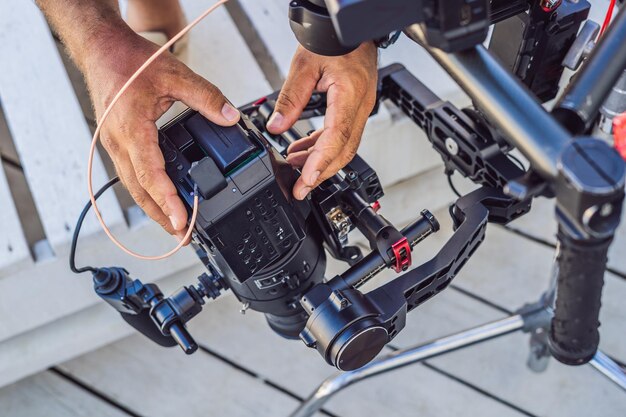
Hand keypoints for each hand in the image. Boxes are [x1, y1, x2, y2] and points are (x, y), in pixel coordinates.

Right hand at [86, 31, 239, 239]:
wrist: (101, 50)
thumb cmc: (130, 61)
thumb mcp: (174, 75)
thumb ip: (206, 97)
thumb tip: (230, 117)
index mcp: (131, 128)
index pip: (150, 174)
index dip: (166, 201)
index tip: (181, 221)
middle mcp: (119, 142)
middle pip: (139, 191)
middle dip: (162, 216)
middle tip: (184, 236)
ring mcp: (115, 144)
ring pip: (133, 187)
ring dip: (153, 208)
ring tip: (175, 226)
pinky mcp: (118, 143)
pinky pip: (131, 175)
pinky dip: (147, 192)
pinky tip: (160, 199)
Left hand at [266, 42, 377, 199]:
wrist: (349, 29)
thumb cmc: (332, 39)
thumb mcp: (305, 66)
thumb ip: (290, 99)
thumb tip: (276, 127)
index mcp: (350, 95)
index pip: (336, 139)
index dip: (320, 163)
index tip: (305, 181)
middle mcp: (360, 107)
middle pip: (344, 151)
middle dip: (321, 173)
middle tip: (300, 189)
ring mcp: (360, 109)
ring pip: (343, 147)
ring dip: (320, 161)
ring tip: (294, 168)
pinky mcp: (354, 108)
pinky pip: (341, 135)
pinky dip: (322, 147)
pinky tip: (303, 151)